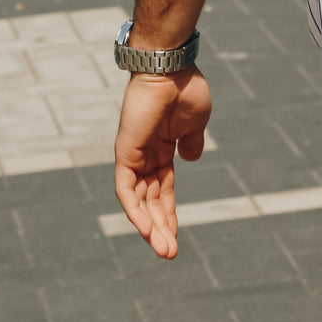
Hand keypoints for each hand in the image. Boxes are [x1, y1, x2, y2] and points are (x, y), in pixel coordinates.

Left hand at [114, 68, 211, 257]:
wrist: (172, 68)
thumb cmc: (186, 89)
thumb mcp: (196, 123)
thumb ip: (192, 142)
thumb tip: (192, 159)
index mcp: (164, 149)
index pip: (163, 191)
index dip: (169, 214)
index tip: (176, 239)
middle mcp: (146, 156)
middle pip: (150, 201)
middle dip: (160, 228)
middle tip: (170, 254)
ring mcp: (133, 155)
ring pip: (138, 201)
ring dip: (149, 226)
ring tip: (164, 249)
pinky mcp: (125, 153)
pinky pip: (125, 189)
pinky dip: (134, 210)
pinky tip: (147, 229)